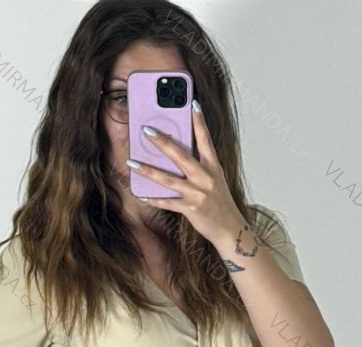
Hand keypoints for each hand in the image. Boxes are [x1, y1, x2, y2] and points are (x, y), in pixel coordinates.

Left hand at [128, 101, 243, 245]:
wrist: (230, 228)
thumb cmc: (220, 203)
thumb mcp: (215, 179)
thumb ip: (200, 165)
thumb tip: (178, 154)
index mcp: (213, 166)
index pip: (205, 139)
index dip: (199, 121)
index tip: (193, 103)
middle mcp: (205, 177)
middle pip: (180, 155)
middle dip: (162, 142)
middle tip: (146, 130)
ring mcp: (197, 193)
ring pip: (168, 179)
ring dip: (148, 170)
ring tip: (132, 162)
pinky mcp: (191, 209)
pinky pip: (168, 202)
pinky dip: (153, 199)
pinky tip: (140, 194)